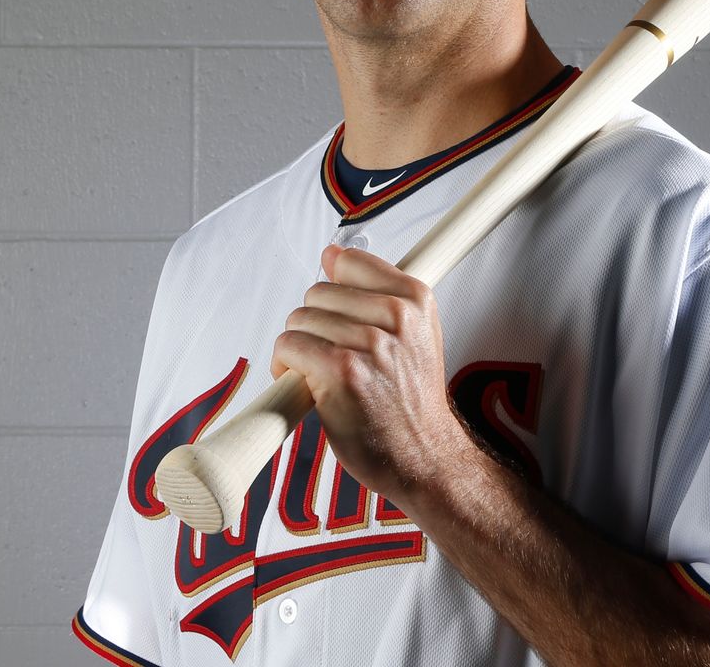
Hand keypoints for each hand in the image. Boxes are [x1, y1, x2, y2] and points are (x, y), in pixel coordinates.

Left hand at [270, 244, 472, 506]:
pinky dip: (285, 366)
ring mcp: (369, 344)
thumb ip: (378, 289)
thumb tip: (332, 254)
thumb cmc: (411, 399)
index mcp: (415, 298)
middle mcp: (396, 316)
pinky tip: (306, 384)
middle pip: (317, 293)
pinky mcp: (342, 373)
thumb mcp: (416, 332)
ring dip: (299, 349)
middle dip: (315, 324)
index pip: (348, 262)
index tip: (340, 317)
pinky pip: (289, 347)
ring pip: (299, 320)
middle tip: (332, 356)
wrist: (423, 455)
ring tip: (321, 374)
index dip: (335, 291)